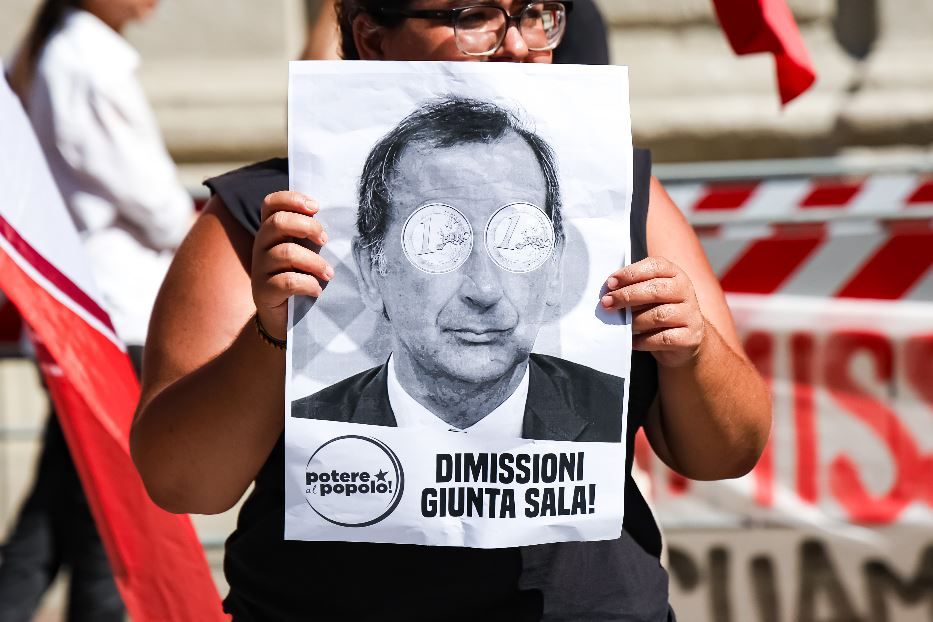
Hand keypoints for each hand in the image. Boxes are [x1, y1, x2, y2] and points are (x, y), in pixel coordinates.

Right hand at [251, 191, 331, 340]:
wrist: (283, 317)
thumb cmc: (299, 277)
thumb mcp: (304, 251)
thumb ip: (311, 234)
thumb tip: (340, 218)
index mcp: (271, 231)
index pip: (271, 203)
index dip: (292, 199)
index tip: (316, 206)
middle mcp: (261, 246)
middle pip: (277, 223)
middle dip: (307, 227)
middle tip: (325, 240)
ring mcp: (260, 269)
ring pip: (285, 253)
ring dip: (314, 262)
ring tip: (328, 273)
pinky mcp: (263, 291)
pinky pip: (287, 281)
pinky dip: (307, 284)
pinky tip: (317, 290)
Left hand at [601, 257, 705, 367]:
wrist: (685, 338)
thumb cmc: (660, 311)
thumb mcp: (650, 295)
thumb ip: (634, 288)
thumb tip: (609, 292)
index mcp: (675, 275)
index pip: (655, 266)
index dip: (631, 273)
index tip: (610, 282)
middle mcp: (686, 291)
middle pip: (656, 290)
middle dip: (627, 296)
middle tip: (607, 302)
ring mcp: (690, 315)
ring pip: (658, 316)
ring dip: (634, 320)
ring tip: (620, 324)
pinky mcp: (690, 337)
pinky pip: (663, 339)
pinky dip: (643, 340)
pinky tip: (633, 340)